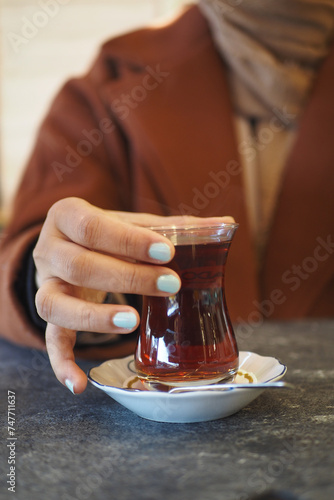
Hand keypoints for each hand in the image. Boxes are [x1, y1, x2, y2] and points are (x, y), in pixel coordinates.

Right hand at [33, 197, 233, 392]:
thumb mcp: (134, 223)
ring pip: (54, 304)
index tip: (167, 252)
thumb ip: (173, 226)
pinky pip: (50, 340)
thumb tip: (225, 223)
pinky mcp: (50, 315)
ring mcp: (44, 284)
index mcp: (66, 216)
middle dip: (126, 277)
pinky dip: (61, 364)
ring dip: (93, 316)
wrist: (74, 245)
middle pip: (78, 266)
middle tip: (170, 285)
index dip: (128, 241)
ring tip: (133, 322)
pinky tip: (82, 385)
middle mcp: (48, 250)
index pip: (91, 226)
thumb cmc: (110, 235)